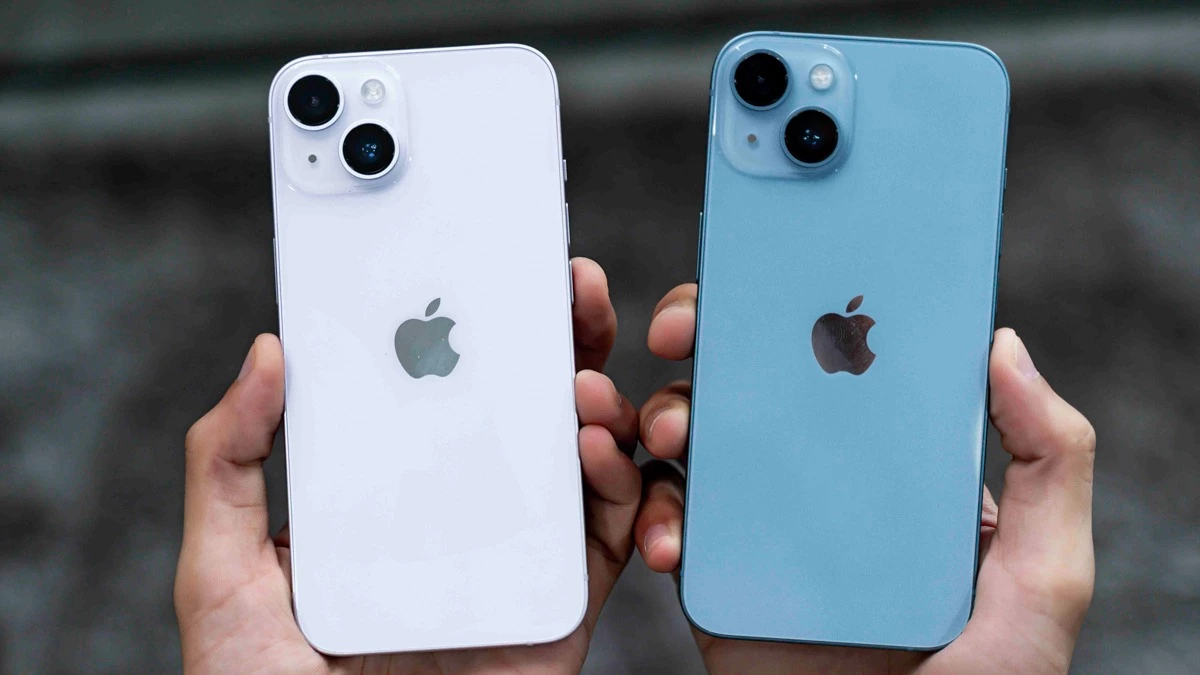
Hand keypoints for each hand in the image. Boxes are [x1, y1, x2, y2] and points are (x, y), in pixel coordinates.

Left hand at [174, 258, 640, 673]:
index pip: (448, 387)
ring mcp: (518, 554)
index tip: (495, 267)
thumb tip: (267, 353)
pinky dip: (624, 485)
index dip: (480, 324)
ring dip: (601, 401)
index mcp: (396, 487)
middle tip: (570, 287)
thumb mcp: (221, 566)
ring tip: (581, 381)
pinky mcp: (560, 604)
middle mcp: (467, 510)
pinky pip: (611, 534)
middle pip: (532, 406)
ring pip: (587, 458)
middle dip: (565, 337)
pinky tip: (596, 452)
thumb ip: (228, 459)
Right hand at [635, 283, 1095, 674]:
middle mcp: (821, 480)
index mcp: (891, 461)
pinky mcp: (715, 574)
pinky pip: (667, 518)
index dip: (793, 305)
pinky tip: (664, 535)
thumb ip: (1049, 460)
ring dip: (663, 417)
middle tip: (679, 330)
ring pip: (695, 438)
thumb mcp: (1041, 571)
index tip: (759, 278)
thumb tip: (1003, 344)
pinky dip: (648, 511)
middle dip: (704, 340)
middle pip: (751, 382)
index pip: (840, 360)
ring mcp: (762, 524)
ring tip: (667, 435)